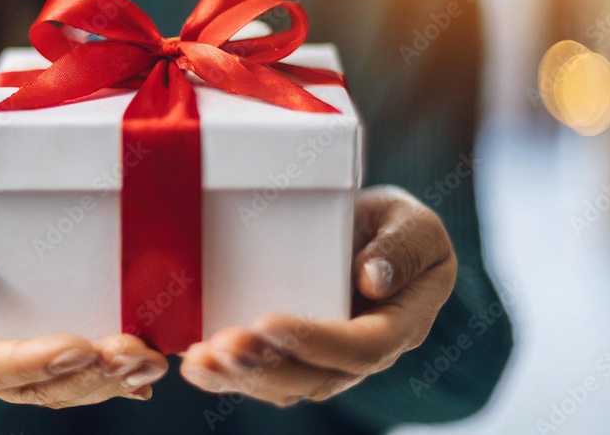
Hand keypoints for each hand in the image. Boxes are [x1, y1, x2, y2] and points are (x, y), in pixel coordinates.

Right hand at [0, 193, 167, 407]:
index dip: (32, 362)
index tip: (77, 347)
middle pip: (32, 387)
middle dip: (85, 376)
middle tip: (128, 355)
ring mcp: (13, 362)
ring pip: (61, 387)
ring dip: (109, 381)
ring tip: (148, 363)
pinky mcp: (42, 352)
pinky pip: (77, 374)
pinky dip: (115, 379)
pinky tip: (146, 374)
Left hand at [180, 185, 456, 406]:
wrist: (373, 233)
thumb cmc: (397, 226)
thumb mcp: (414, 223)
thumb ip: (403, 248)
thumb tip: (371, 280)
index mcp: (397, 326)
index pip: (360, 348)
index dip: (315, 341)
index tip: (268, 320)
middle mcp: (359, 355)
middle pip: (314, 378)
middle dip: (265, 365)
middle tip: (224, 345)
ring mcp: (323, 361)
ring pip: (282, 385)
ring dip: (237, 376)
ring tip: (200, 359)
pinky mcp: (291, 356)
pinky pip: (259, 375)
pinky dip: (225, 374)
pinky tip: (195, 363)